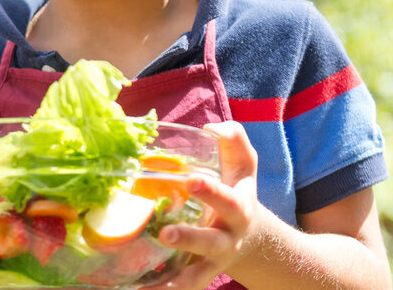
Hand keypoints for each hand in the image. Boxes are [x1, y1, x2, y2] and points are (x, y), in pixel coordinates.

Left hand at [142, 121, 257, 288]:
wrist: (250, 236)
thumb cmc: (236, 190)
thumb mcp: (242, 164)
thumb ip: (234, 140)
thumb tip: (212, 127)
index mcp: (238, 208)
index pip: (227, 198)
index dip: (210, 191)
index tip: (190, 180)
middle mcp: (227, 238)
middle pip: (210, 242)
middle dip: (188, 239)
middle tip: (164, 234)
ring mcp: (212, 261)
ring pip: (197, 274)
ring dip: (176, 279)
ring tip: (150, 283)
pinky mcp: (198, 275)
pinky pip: (182, 286)